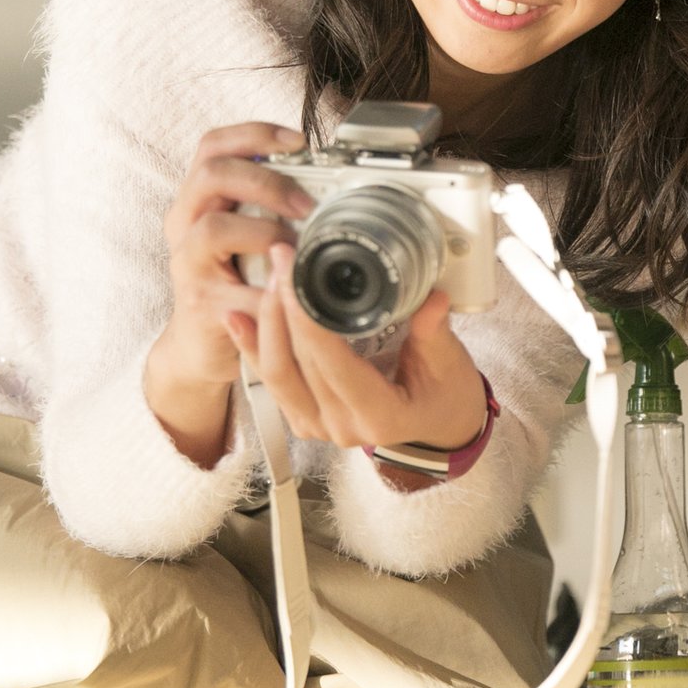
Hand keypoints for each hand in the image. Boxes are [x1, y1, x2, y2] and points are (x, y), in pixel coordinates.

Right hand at [145, 123, 315, 464]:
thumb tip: (333, 185)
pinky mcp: (201, 304)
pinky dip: (271, 288)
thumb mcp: (252, 235)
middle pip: (211, 174)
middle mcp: (186, 223)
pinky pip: (235, 290)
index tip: (298, 140)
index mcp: (201, 199)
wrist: (203, 345)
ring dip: (265, 232)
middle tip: (308, 204)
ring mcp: (188, 263)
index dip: (255, 134)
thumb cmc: (235, 282)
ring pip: (212, 228)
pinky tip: (293, 289)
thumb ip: (275, 207)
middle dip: (267, 182)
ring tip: (295, 247)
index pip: (214, 146)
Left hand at [229, 242, 485, 455]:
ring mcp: (320, 426)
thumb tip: (431, 297)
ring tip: (267, 278)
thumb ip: (435, 331)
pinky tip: (236, 318)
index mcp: (381, 417)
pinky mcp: (305, 417)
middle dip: (284, 308)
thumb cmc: (447, 395)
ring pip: (276, 374)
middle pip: (298, 366)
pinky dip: (253, 347)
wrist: (440, 425)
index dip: (310, 320)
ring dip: (265, 323)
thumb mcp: (450, 363)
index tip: (298, 275)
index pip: (334, 366)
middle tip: (282, 260)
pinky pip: (272, 381)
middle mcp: (343, 427)